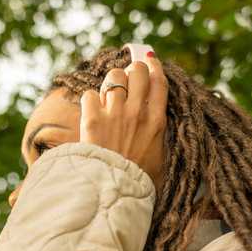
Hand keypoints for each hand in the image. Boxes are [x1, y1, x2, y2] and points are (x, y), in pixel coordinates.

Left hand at [80, 53, 167, 188]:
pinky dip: (90, 100)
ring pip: (113, 76)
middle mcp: (138, 113)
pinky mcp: (93, 119)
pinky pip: (90, 94)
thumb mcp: (161, 157)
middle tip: (125, 80)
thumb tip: (158, 123)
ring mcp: (115, 114)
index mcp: (157, 121)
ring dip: (110, 82)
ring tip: (107, 96)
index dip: (154, 66)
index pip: (159, 81)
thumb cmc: (139, 180)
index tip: (150, 59)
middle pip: (137, 71)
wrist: (114, 191)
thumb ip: (160, 136)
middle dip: (131, 70)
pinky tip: (92, 111)